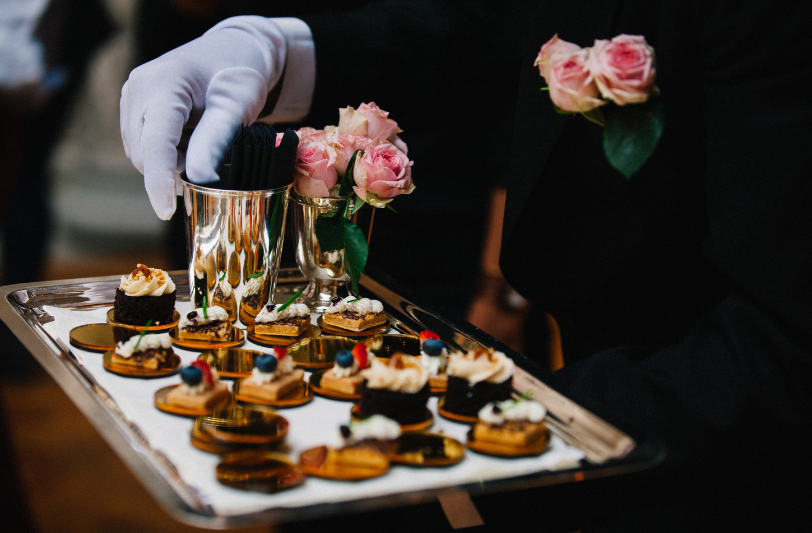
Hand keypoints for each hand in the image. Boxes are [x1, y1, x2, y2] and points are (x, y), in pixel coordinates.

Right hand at [120, 16, 286, 218]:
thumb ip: (216, 138)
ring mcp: (132, 96)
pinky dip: (165, 156)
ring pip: (140, 153)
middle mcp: (139, 88)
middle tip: (209, 172)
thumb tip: (199, 178)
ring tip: (200, 153)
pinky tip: (188, 148)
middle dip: (172, 173)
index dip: (159, 180)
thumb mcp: (237, 104)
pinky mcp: (134, 106)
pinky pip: (142, 145)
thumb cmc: (239, 75)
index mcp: (164, 84)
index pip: (154, 143)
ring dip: (168, 166)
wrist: (231, 52)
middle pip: (144, 153)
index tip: (165, 211)